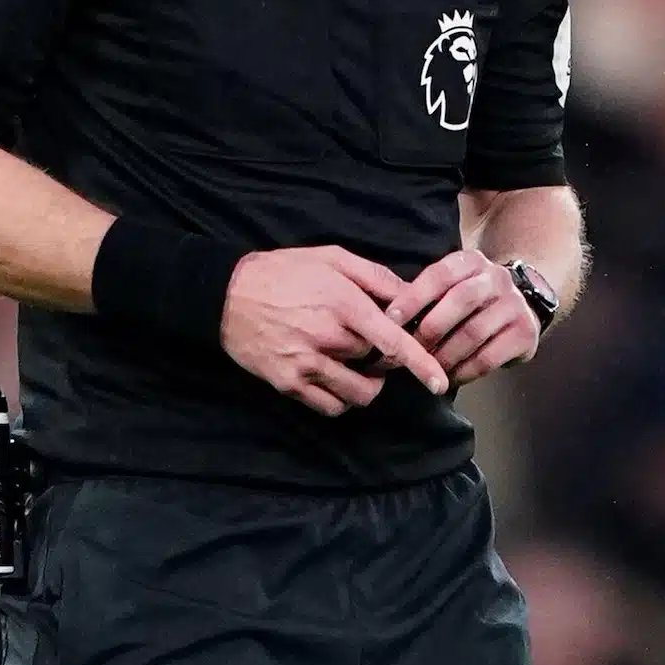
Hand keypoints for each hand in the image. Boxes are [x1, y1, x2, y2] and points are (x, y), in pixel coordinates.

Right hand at [219, 246, 447, 416]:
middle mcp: (326, 337)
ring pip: (357, 392)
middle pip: (376, 362)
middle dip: (381, 356)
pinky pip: (329, 406)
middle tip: (369, 342)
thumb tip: (409, 296)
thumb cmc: (283, 271)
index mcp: (342, 304)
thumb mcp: (331, 258)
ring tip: (356, 367)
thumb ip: (374, 277)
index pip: (392, 341)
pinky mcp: (287, 383)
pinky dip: (340, 398)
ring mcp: (305, 364)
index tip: (439, 382)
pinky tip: (334, 379)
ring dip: (366, 384)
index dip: (420, 364)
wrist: (225, 294)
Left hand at [381, 250, 538, 386]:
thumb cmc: (473, 301)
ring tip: (429, 368)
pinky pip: (489, 357)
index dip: (413, 297)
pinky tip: (451, 377)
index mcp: (472, 262)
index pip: (440, 275)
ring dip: (445, 355)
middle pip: (460, 300)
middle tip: (411, 350)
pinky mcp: (525, 333)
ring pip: (473, 332)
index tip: (391, 319)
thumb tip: (388, 320)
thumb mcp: (454, 284)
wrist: (524, 305)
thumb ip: (428, 295)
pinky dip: (465, 371)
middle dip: (430, 329)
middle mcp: (496, 278)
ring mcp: (514, 305)